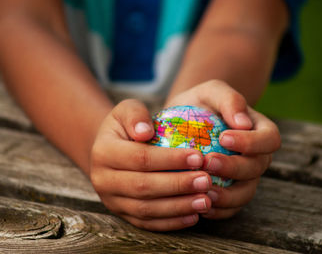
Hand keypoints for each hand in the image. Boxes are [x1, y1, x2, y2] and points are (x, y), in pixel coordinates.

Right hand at [89, 99, 212, 230]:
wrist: (111, 151)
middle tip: (207, 181)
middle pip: (143, 187)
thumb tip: (146, 131)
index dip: (170, 160)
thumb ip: (136, 115)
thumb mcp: (127, 110)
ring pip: (146, 210)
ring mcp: (112, 201)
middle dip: (178, 185)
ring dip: (178, 207)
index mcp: (103, 152)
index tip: (199, 157)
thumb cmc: (127, 127)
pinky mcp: (123, 214)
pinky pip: (147, 223)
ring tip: (206, 200)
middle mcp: (103, 180)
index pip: (140, 158)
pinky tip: (194, 216)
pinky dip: (171, 222)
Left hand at [165, 80, 280, 218]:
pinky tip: (200, 204)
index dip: (251, 142)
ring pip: (246, 192)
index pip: (269, 139)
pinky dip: (218, 210)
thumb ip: (229, 99)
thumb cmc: (201, 103)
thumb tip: (243, 122)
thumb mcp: (212, 91)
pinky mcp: (230, 192)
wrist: (184, 121)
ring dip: (227, 196)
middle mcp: (257, 156)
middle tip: (207, 163)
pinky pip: (230, 207)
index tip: (224, 138)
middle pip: (256, 168)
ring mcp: (244, 177)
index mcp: (260, 131)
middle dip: (234, 168)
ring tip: (203, 192)